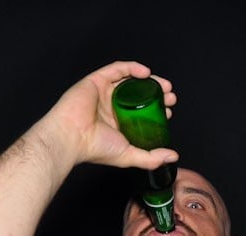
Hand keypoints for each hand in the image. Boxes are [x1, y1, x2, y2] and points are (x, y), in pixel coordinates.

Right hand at [41, 60, 178, 169]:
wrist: (72, 137)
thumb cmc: (96, 148)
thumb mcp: (129, 155)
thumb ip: (151, 158)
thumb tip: (173, 156)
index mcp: (117, 122)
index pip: (141, 112)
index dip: (156, 110)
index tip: (168, 111)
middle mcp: (111, 106)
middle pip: (138, 94)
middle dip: (157, 94)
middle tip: (170, 97)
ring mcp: (104, 92)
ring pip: (130, 80)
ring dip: (149, 80)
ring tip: (164, 86)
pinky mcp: (97, 80)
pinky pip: (117, 69)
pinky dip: (132, 68)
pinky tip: (146, 73)